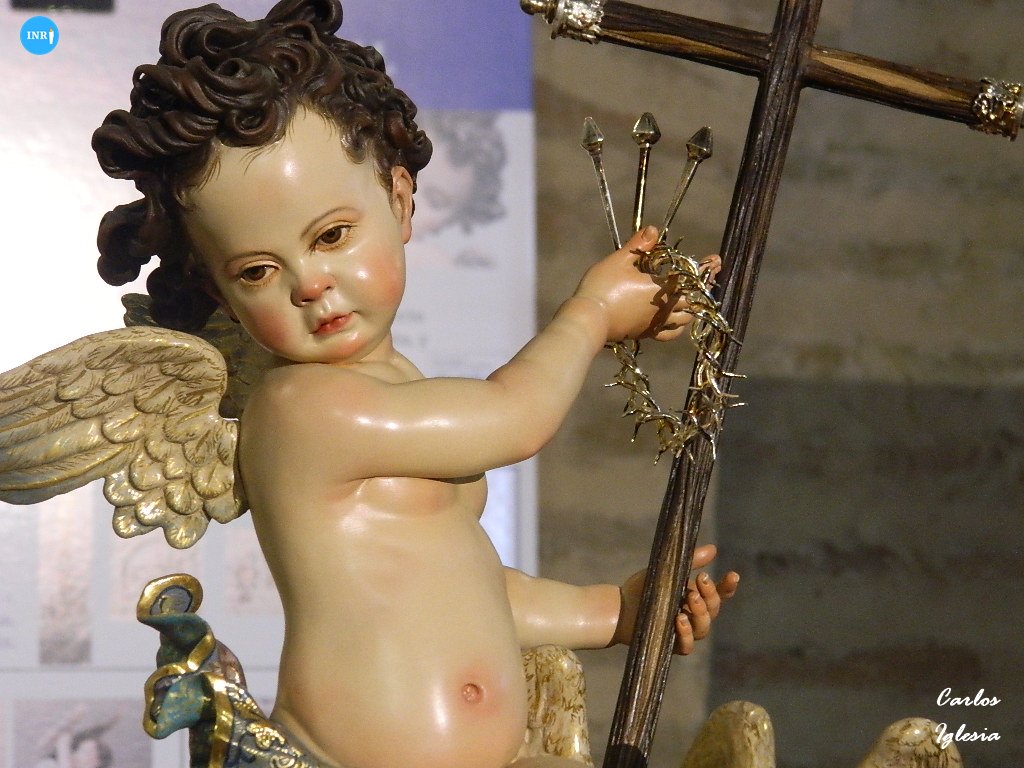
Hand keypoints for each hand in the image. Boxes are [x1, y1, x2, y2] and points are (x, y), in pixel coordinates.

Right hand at [575, 227, 720, 342]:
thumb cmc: (604, 287)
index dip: (705, 269)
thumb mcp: (620, 260)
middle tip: (706, 275)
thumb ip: (639, 245)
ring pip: (684, 320)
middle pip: (692, 301)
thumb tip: (654, 229)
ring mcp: (655, 325)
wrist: (588, 320)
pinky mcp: (644, 334)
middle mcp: (664, 310)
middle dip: (701, 288)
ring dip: (691, 308)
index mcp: (663, 290)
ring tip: (691, 298)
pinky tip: (672, 320)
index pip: (692, 279)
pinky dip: (676, 327)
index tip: (716, 260)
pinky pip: (668, 333)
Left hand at [614, 544, 738, 654]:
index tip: (732, 575)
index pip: (719, 594)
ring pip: (703, 628)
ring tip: (690, 598)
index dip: (728, 587)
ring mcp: (684, 632)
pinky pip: (686, 646)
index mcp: (696, 598)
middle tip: (701, 580)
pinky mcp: (671, 645)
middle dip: (710, 595)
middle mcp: (694, 616)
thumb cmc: (645, 588)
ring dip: (700, 613)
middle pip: (713, 610)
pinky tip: (679, 620)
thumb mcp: (667, 570)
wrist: (620, 606)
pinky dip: (685, 634)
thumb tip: (713, 549)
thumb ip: (690, 561)